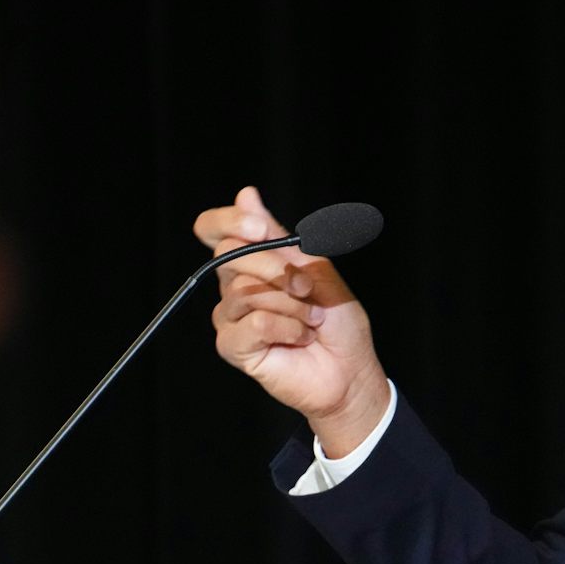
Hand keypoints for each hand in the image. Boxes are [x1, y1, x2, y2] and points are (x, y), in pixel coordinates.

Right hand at [193, 186, 389, 455]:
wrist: (350, 369)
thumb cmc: (337, 322)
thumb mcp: (315, 267)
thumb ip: (277, 235)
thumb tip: (246, 194)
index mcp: (252, 262)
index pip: (214, 230)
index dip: (228, 221)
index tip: (258, 227)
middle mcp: (235, 286)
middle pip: (229, 256)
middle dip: (277, 268)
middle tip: (308, 289)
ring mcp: (231, 318)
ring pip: (243, 291)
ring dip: (291, 305)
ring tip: (312, 320)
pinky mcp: (234, 348)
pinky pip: (251, 324)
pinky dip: (286, 328)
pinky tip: (300, 337)